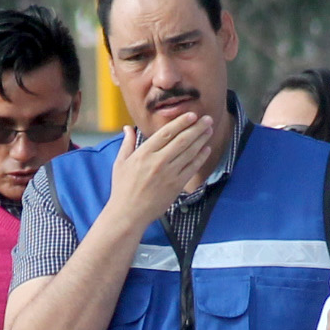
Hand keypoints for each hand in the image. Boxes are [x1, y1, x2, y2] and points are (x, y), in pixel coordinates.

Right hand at [106, 113, 215, 227]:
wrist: (128, 213)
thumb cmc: (122, 189)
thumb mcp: (120, 163)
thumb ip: (127, 144)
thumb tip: (127, 128)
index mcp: (144, 153)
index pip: (166, 132)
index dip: (181, 122)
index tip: (192, 115)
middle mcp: (158, 161)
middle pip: (182, 139)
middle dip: (197, 127)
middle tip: (207, 119)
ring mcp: (168, 173)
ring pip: (190, 152)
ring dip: (201, 139)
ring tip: (209, 130)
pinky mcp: (176, 185)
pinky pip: (192, 167)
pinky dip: (200, 157)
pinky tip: (206, 149)